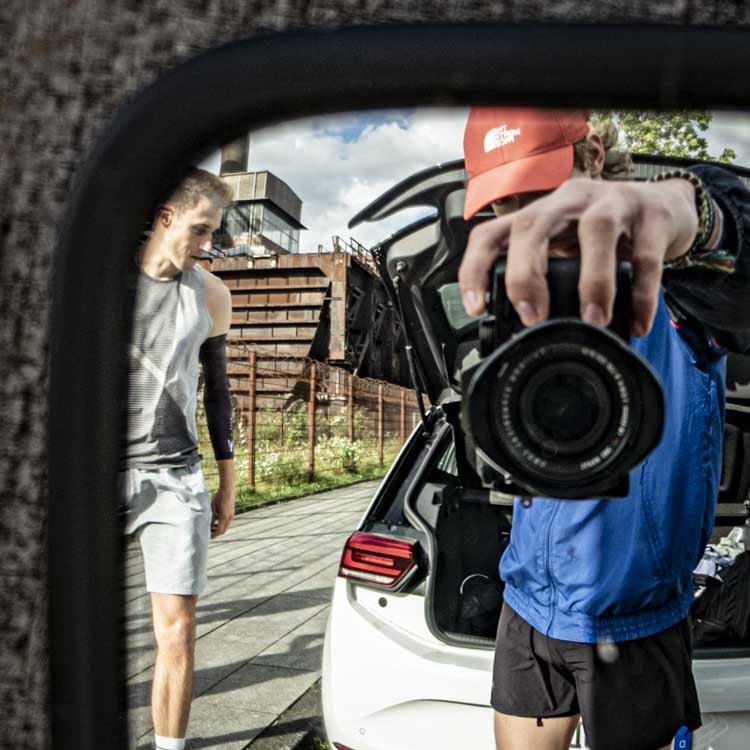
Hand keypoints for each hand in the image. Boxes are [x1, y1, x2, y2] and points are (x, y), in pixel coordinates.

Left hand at [210, 485, 234, 537]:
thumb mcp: (212, 507)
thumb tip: (209, 525)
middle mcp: (229, 517)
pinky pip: (227, 522)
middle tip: (210, 534)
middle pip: (224, 530)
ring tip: (212, 528)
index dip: (214, 535)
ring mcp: (232, 515)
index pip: (219, 530)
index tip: (208, 536)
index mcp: (224, 517)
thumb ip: (212, 517)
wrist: (227, 489)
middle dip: (217, 533)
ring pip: (226, 526)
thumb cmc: (218, 497)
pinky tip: (216, 521)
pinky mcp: (232, 512)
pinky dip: (222, 524)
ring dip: (220, 528)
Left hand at [458, 177, 698, 336]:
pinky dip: (641, 293)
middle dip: (525, 274)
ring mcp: (613, 203)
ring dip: (591, 278)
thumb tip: (520, 328)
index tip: (477, 308)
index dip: (476, 269)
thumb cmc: (603, 234)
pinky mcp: (654, 217)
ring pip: (596, 229)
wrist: (666, 205)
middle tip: (532, 317)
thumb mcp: (563, 247)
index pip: (491, 233)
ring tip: (592, 320)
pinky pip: (646, 256)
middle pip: (532, 225)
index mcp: (539, 213)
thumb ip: (541, 276)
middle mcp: (569, 200)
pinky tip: (638, 323)